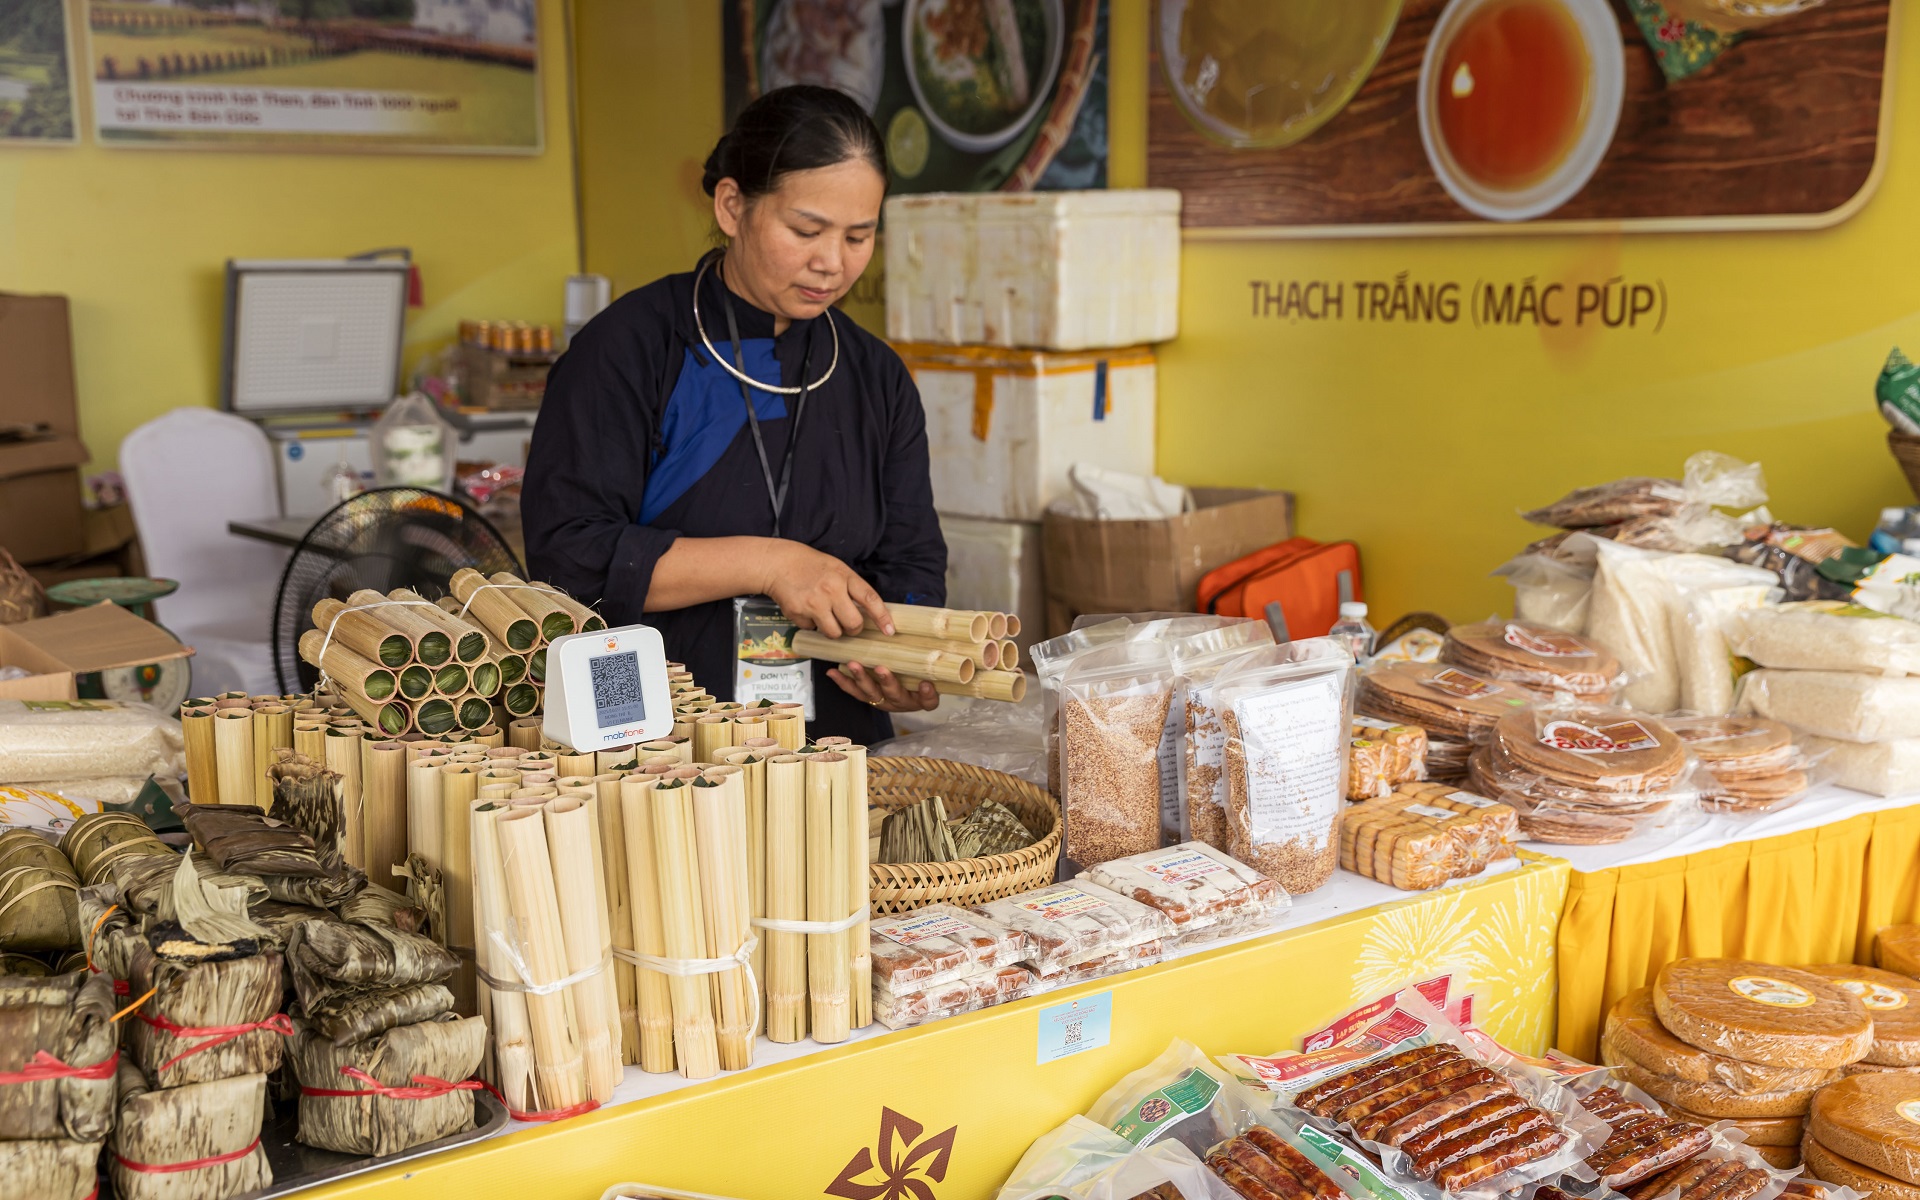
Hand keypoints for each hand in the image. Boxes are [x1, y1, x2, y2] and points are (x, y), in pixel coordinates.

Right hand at [762, 541, 893, 638]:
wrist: (778, 563)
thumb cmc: (810, 565)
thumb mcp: (837, 568)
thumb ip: (851, 588)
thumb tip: (867, 613)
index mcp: (844, 576)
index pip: (870, 599)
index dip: (882, 617)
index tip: (889, 630)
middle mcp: (831, 590)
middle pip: (853, 624)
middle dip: (853, 629)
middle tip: (849, 625)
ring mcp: (814, 604)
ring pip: (834, 633)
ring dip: (832, 630)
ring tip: (825, 615)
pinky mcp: (798, 614)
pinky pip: (812, 630)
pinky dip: (811, 624)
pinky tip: (806, 610)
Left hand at [828, 661, 940, 713]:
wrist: (904, 673)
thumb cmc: (919, 666)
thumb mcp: (928, 663)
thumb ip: (933, 654)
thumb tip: (945, 629)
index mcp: (921, 698)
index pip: (929, 701)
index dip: (927, 695)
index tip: (925, 684)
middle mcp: (902, 702)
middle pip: (896, 696)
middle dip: (887, 682)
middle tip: (881, 668)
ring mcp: (883, 700)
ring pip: (871, 693)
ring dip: (861, 679)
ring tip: (853, 664)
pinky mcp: (868, 697)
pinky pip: (854, 692)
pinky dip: (842, 682)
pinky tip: (831, 672)